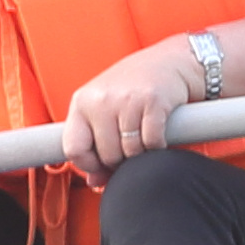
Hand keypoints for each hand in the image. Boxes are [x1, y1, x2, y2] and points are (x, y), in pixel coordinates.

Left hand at [63, 40, 202, 170]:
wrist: (172, 60)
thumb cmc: (135, 85)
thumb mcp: (106, 107)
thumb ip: (95, 142)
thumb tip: (95, 183)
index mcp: (82, 102)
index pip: (73, 148)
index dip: (88, 165)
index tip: (101, 166)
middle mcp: (101, 100)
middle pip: (107, 155)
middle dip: (120, 161)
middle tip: (130, 150)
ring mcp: (127, 100)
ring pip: (130, 152)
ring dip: (141, 154)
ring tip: (144, 139)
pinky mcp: (153, 102)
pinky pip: (152, 143)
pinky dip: (158, 147)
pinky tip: (158, 136)